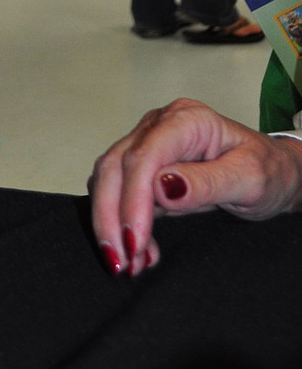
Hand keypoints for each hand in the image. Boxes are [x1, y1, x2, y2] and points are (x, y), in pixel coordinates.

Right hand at [89, 97, 301, 277]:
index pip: (145, 157)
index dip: (133, 200)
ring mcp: (148, 141)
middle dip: (110, 216)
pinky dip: (120, 221)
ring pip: (109, 178)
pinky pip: (119, 190)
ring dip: (111, 222)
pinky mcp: (144, 164)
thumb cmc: (267, 171)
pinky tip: (140, 249)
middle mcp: (160, 125)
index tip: (135, 242)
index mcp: (187, 120)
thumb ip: (207, 183)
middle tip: (120, 262)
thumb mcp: (250, 180)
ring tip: (131, 263)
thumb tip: (160, 187)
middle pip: (115, 166)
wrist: (273, 170)